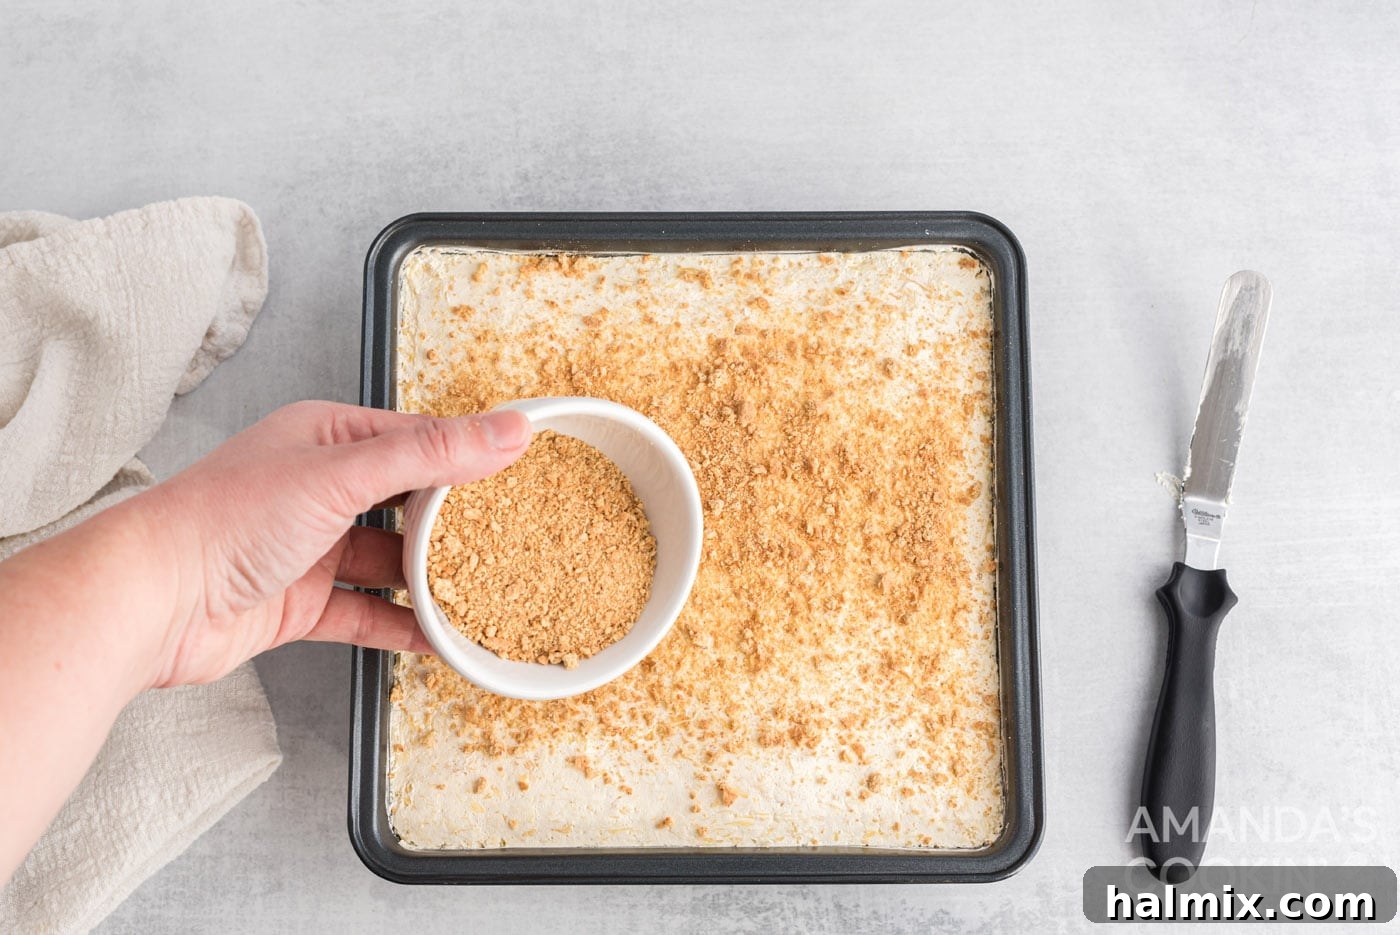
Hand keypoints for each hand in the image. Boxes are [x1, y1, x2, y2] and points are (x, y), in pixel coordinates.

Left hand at [139, 401, 531, 686]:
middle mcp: (318, 488)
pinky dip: (401, 626)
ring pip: (388, 562)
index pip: (416, 440)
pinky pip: (364, 612)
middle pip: (406, 504)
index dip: (468, 455)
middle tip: (511, 538)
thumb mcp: (343, 474)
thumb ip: (431, 454)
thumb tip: (506, 430)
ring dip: (430, 581)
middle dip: (454, 526)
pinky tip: (439, 638)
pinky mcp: (298, 602)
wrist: (150, 600)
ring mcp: (308, 548)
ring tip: (483, 592)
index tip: (521, 471)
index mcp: (326, 438)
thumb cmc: (225, 519)